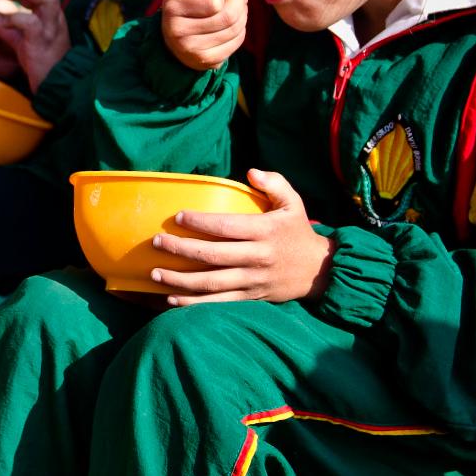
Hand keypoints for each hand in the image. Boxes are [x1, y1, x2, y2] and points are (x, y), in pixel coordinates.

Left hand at [0, 0, 70, 90]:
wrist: (55, 83)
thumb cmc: (39, 60)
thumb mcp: (19, 37)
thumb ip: (3, 24)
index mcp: (48, 11)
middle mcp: (53, 14)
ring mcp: (51, 27)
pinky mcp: (43, 41)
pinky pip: (30, 23)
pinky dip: (13, 18)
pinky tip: (1, 22)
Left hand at [148, 169, 334, 306]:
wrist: (320, 270)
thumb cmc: (298, 231)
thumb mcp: (293, 203)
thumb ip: (274, 183)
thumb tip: (250, 172)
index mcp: (265, 231)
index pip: (226, 226)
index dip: (200, 222)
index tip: (177, 216)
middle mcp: (257, 257)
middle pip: (212, 255)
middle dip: (180, 249)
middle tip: (156, 242)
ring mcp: (253, 280)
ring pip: (211, 283)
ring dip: (180, 280)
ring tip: (155, 273)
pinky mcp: (251, 297)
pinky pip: (219, 302)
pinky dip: (194, 303)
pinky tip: (172, 299)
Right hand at [159, 0, 246, 70]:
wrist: (173, 39)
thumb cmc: (185, 5)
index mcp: (173, 9)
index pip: (214, 1)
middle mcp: (179, 32)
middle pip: (228, 17)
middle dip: (240, 3)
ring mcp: (193, 50)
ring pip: (235, 30)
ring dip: (242, 15)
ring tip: (237, 8)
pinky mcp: (207, 62)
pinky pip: (236, 43)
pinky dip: (240, 31)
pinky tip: (233, 25)